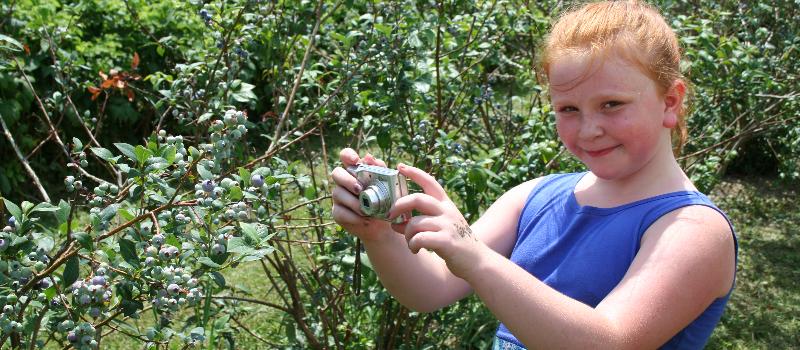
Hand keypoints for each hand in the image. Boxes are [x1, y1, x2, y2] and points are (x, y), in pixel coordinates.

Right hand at [330, 148, 392, 240]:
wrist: (383, 226)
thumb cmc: (386, 202)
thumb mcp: (388, 186)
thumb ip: (380, 171)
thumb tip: (369, 157)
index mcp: (356, 171)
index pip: (346, 155)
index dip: (348, 155)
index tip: (355, 161)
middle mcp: (344, 182)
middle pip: (336, 173)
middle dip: (347, 180)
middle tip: (360, 190)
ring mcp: (339, 197)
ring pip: (338, 193)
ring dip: (353, 202)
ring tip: (366, 210)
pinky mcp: (338, 212)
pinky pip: (340, 212)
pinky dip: (354, 217)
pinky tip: (365, 220)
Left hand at [388, 163, 488, 278]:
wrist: (477, 260)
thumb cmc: (454, 242)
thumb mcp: (441, 225)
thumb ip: (420, 220)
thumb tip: (394, 221)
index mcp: (446, 204)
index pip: (430, 182)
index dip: (414, 173)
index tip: (400, 166)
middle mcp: (447, 211)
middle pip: (417, 199)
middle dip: (399, 205)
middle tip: (390, 216)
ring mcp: (447, 225)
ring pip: (415, 222)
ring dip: (407, 234)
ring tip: (411, 243)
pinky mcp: (446, 241)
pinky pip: (420, 238)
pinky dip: (412, 245)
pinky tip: (415, 250)